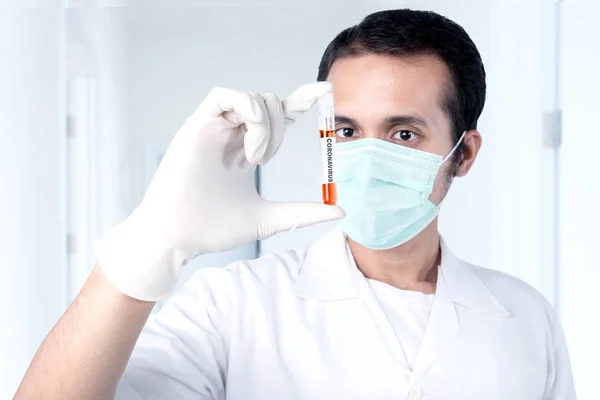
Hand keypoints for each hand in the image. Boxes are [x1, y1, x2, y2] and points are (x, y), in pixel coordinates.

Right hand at [96, 82, 343, 300]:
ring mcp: (213, 128)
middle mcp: (231, 134)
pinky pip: (224, 96)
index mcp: (245, 150)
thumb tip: (340, 211)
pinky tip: (248, 145)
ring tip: (256, 158)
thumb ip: (302, 213)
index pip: (277, 115)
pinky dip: (247, 111)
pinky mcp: (195, 126)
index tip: (327, 92)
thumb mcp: (269, 219)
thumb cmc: (213, 229)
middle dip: (281, 123)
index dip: (301, 100)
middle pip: (269, 102)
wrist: (177, 238)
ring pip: (252, 97)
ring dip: (265, 124)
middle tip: (266, 158)